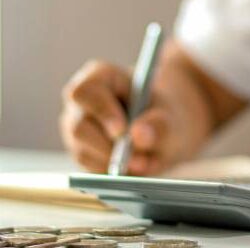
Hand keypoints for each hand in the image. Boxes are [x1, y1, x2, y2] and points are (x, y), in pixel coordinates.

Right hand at [60, 42, 216, 174]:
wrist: (167, 130)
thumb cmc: (165, 113)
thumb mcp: (171, 115)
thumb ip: (159, 123)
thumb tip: (138, 136)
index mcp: (100, 77)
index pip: (86, 92)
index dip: (101, 112)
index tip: (122, 131)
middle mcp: (81, 103)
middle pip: (79, 127)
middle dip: (108, 147)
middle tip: (138, 160)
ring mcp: (77, 129)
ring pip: (83, 152)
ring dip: (113, 163)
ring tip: (144, 163)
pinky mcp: (82, 154)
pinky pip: (89, 170)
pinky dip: (112, 174)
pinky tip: (134, 168)